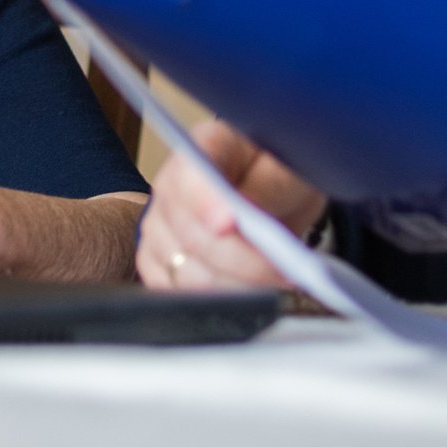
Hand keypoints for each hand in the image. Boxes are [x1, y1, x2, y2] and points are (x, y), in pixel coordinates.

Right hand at [136, 120, 326, 291]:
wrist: (274, 186)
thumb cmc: (280, 170)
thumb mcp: (289, 168)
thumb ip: (267, 187)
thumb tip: (245, 212)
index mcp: (204, 147)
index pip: (190, 176)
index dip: (205, 203)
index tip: (229, 225)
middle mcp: (170, 185)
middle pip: (191, 237)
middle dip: (242, 262)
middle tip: (285, 270)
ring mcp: (159, 225)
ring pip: (187, 274)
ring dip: (235, 286)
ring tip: (272, 279)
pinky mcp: (158, 260)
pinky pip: (175, 292)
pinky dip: (215, 299)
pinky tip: (246, 289)